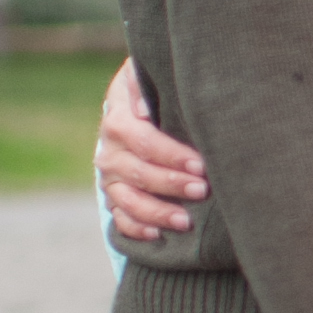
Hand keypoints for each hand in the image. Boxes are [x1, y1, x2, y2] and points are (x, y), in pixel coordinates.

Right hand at [97, 57, 207, 242]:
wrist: (133, 112)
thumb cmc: (152, 92)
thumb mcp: (144, 77)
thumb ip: (142, 84)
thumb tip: (141, 107)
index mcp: (118, 121)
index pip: (144, 142)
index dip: (172, 156)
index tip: (200, 164)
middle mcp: (109, 152)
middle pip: (139, 173)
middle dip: (173, 184)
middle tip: (202, 190)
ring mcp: (110, 179)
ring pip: (129, 201)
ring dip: (158, 212)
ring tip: (186, 221)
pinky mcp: (114, 198)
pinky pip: (120, 220)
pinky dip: (136, 229)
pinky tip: (157, 235)